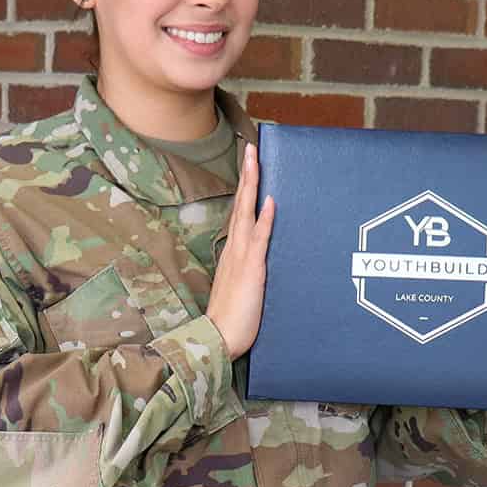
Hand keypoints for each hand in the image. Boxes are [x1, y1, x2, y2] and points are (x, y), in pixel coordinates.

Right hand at [206, 142, 275, 359]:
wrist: (217, 338)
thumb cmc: (229, 319)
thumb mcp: (239, 288)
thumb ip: (245, 270)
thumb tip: (255, 260)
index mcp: (233, 252)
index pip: (239, 213)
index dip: (245, 189)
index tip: (249, 166)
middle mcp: (235, 249)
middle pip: (241, 204)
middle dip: (247, 175)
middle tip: (251, 148)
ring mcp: (241, 256)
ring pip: (246, 213)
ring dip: (252, 185)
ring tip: (255, 159)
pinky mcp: (251, 270)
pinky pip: (259, 239)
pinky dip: (264, 218)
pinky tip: (269, 200)